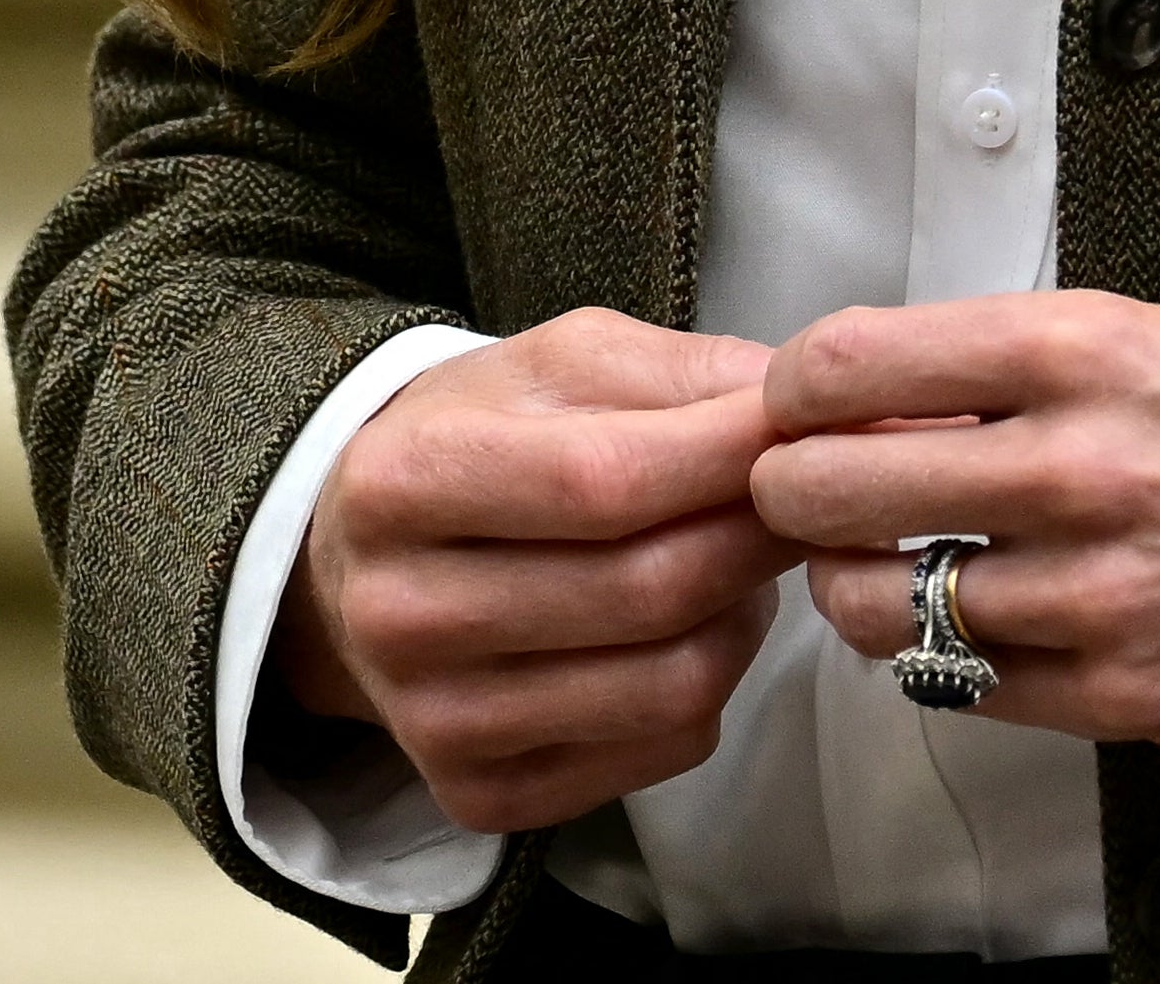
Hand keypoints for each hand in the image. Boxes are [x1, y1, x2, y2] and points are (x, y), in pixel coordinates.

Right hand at [275, 308, 802, 835]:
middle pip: (645, 589)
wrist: (356, 564)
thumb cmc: (477, 442)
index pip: (601, 479)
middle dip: (757, 535)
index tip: (803, 427)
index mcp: (401, 481)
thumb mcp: (554, 366)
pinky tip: (691, 631)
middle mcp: (400, 615)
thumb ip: (676, 372)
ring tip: (742, 562)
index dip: (725, 456)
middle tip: (803, 500)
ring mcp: (435, 721)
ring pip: (671, 685)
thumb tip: (796, 404)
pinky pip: (663, 751)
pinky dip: (713, 687)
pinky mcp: (481, 793)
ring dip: (745, 615)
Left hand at [748, 292, 1159, 746]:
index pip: (858, 362)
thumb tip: (842, 399)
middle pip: (838, 488)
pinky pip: (955, 682)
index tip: (791, 399)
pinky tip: (948, 613)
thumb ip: (985, 365)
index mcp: (1080, 352)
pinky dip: (930, 651)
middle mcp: (1083, 468)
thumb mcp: (1120, 335)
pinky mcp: (1116, 690)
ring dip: (849, 583)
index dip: (792, 386)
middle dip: (791, 486)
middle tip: (795, 486)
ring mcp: (1099, 590)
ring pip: (879, 605)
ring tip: (866, 561)